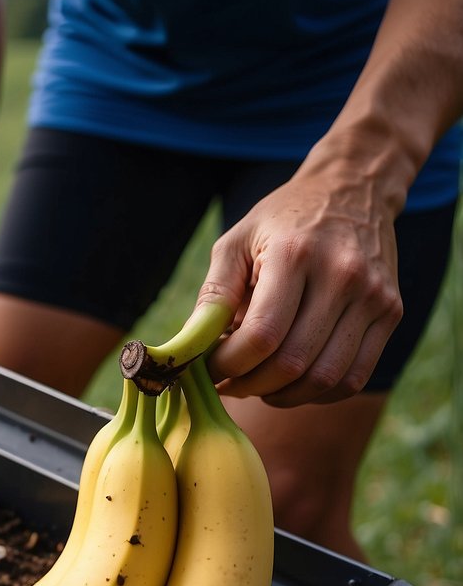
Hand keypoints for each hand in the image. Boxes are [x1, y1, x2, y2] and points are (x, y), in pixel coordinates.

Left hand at [201, 171, 403, 406]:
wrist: (352, 190)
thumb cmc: (281, 220)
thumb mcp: (235, 241)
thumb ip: (214, 294)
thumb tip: (193, 347)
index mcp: (295, 255)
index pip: (261, 335)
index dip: (229, 364)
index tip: (209, 368)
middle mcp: (342, 276)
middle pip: (293, 362)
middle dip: (250, 384)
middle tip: (228, 382)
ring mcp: (373, 296)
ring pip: (325, 378)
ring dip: (283, 395)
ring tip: (257, 385)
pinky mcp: (391, 312)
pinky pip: (355, 376)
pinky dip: (318, 393)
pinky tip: (292, 383)